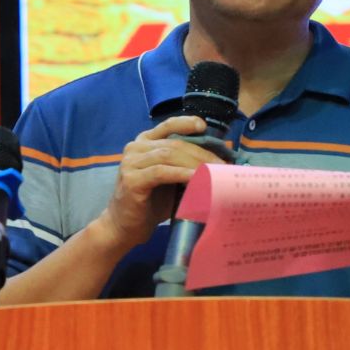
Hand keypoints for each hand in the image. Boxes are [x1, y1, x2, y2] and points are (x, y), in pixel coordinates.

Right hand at [92, 115, 225, 252]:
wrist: (126, 226)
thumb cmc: (151, 203)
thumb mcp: (170, 178)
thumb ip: (183, 165)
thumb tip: (216, 161)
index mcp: (144, 143)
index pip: (166, 126)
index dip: (185, 122)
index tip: (203, 126)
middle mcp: (135, 148)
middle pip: (174, 144)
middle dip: (201, 154)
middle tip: (223, 165)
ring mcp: (131, 162)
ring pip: (169, 155)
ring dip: (195, 163)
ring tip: (215, 173)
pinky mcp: (132, 179)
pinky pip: (162, 172)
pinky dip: (182, 174)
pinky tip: (197, 179)